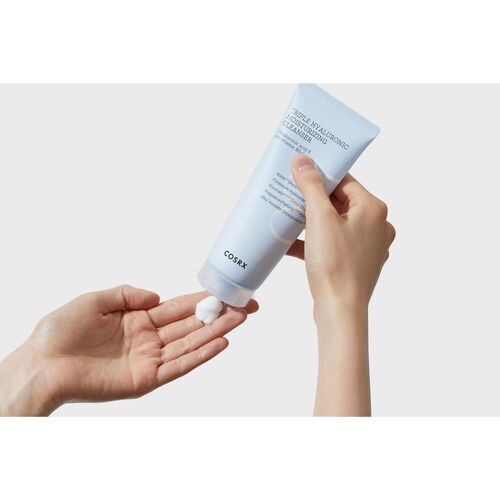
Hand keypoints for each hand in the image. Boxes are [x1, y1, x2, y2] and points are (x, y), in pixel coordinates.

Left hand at [0, 285, 257, 414]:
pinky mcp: (146, 379)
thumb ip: (128, 293)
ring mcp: (150, 359)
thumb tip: (157, 296)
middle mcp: (149, 339)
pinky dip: (200, 355)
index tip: (226, 292)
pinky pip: (179, 365)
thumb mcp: (96, 299)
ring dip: (216, 331)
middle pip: (191, 325)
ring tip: (241, 318)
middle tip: (247, 305)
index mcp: (138, 319)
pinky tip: (220, 343)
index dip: (203, 299)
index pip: (178, 307)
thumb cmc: (61, 330)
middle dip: (219, 314)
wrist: (42, 362)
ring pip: (190, 343)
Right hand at [287, 154, 395, 313]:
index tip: (300, 171)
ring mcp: (367, 246)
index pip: (345, 181)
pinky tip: (291, 244)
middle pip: (340, 202)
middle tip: (289, 193)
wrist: (340, 311)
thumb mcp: (319, 218)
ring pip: (335, 224)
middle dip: (312, 200)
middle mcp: (376, 226)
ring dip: (310, 222)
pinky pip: (333, 244)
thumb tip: (304, 161)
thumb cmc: (335, 265)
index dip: (321, 175)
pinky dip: (314, 242)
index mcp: (373, 210)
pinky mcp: (356, 263)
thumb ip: (311, 186)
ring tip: (287, 217)